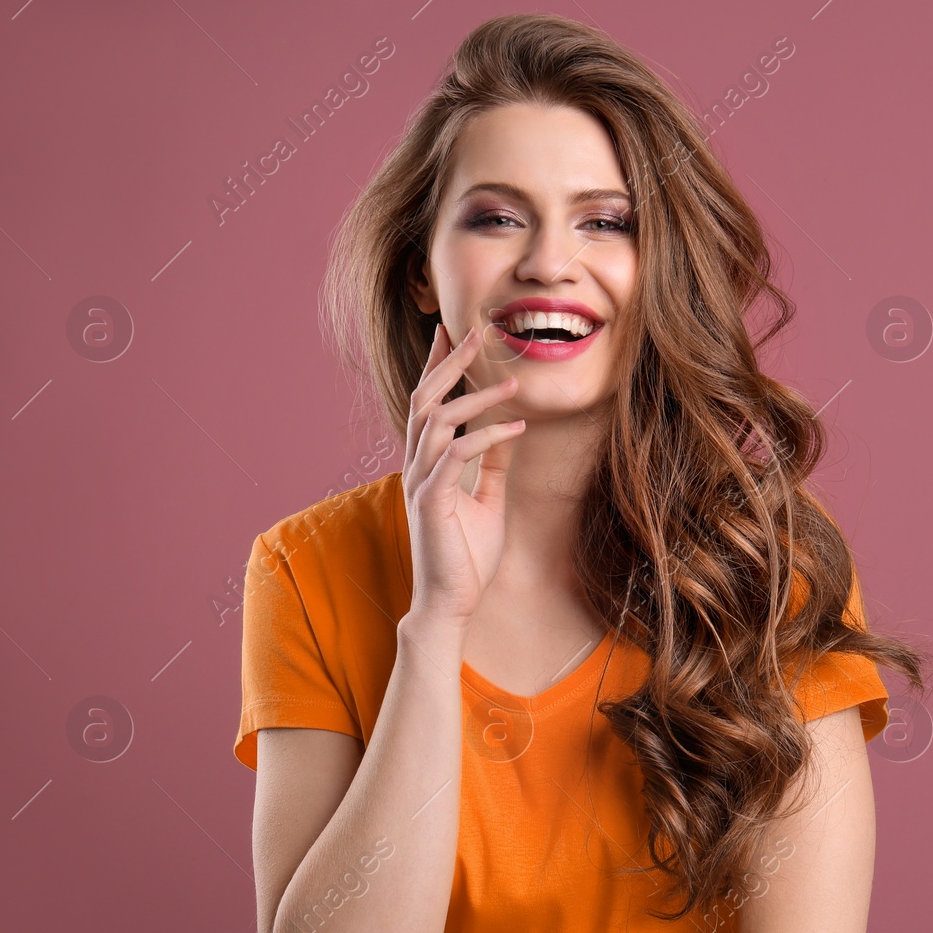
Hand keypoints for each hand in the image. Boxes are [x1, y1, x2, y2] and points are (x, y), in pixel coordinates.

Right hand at [402, 320, 525, 626]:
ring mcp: (420, 482)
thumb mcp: (489, 499)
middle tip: (474, 332)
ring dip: (475, 396)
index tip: (450, 331)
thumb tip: (508, 428)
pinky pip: (455, 456)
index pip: (427, 402)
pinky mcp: (431, 502)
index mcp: (426, 462)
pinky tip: (515, 428)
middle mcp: (417, 466)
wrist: (452, 601)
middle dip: (448, 363)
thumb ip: (493, 463)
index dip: (436, 365)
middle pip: (424, 399)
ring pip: (437, 421)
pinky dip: (486, 437)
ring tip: (512, 381)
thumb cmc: (466, 554)